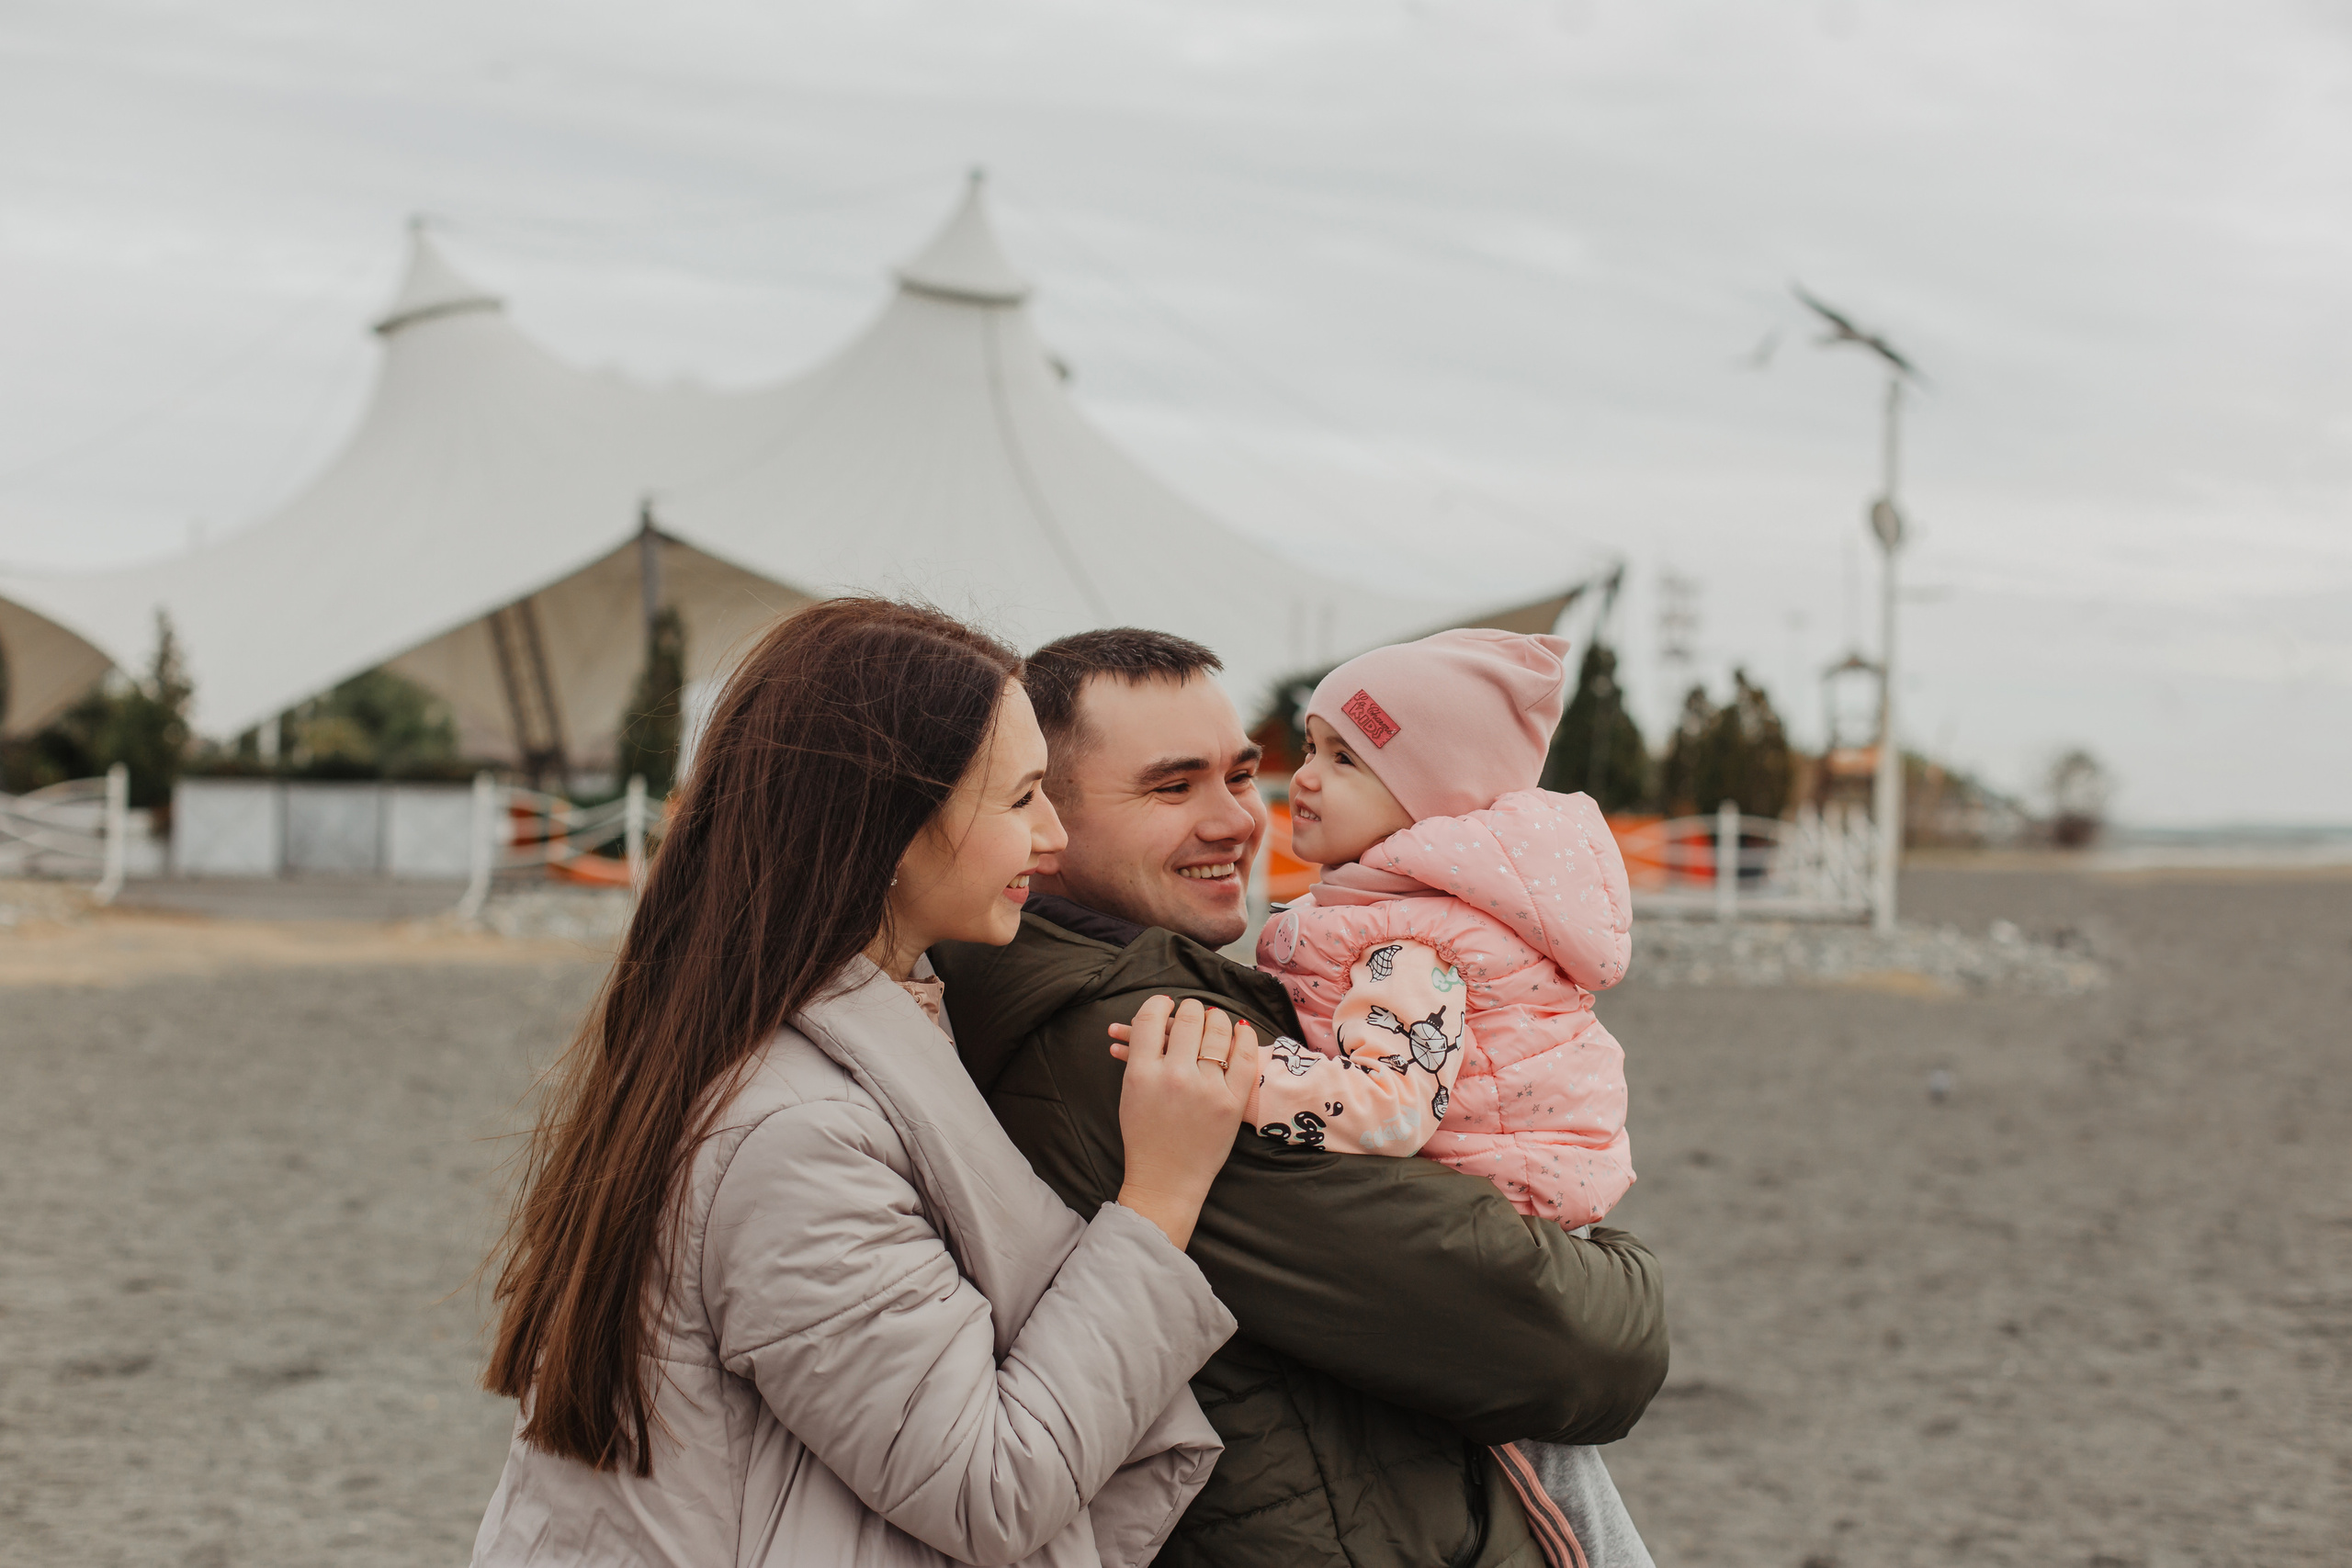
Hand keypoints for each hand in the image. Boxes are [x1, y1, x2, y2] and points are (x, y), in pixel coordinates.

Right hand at [1109, 996, 1259, 1249]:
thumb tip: (1153, 1019)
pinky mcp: (1231, 1102)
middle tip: (1192, 1011)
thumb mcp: (1130, 1093)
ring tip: (1214, 1020)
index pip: (1151, 1018)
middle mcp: (1175, 1077)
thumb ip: (1138, 1057)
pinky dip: (1244, 1038)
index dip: (1158, 1004)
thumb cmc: (1145, 1136)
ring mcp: (1206, 1089)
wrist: (1166, 1179)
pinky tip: (1240, 1030)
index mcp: (1142, 1073)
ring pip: (1217, 1032)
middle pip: (1188, 1019)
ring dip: (1216, 1019)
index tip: (1164, 1005)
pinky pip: (1244, 1057)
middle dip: (1190, 1009)